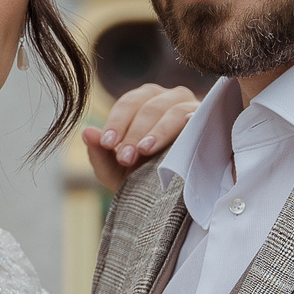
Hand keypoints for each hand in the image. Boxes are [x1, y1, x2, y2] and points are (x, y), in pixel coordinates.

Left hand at [83, 83, 199, 194]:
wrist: (170, 196)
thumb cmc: (140, 176)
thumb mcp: (114, 170)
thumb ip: (99, 152)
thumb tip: (87, 132)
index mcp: (142, 101)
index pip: (128, 104)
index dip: (117, 123)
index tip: (109, 144)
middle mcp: (165, 98)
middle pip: (148, 106)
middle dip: (134, 132)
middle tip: (125, 157)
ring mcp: (188, 106)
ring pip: (172, 110)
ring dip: (157, 131)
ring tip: (145, 151)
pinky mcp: (206, 120)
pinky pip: (198, 116)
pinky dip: (189, 121)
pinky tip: (184, 131)